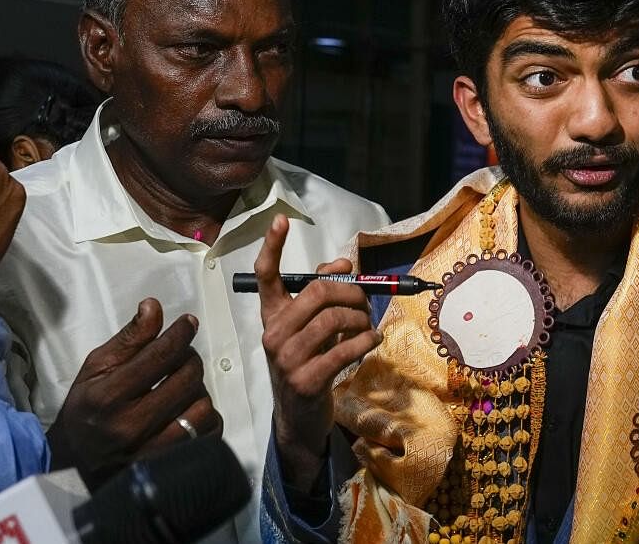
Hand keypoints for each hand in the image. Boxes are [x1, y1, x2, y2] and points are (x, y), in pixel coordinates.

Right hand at [46, 298, 222, 487]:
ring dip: (199, 390)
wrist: (76, 461)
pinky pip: (208, 434)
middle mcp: (131, 425)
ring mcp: (152, 450)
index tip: (188, 323)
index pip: (160, 356)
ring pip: (202, 407)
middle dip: (189, 359)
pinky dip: (207, 418)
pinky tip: (189, 410)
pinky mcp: (169, 465)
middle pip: (187, 378)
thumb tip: (153, 307)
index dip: (180, 333)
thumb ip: (128, 339)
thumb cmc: (87, 408)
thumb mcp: (96, 368)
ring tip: (183, 387)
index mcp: (108, 396)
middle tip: (180, 358)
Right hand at [256, 213, 380, 487]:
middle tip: (366, 301)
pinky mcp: (305, 381)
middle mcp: (273, 334)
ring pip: (333, 318)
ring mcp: (286, 359)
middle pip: (316, 292)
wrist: (299, 419)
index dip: (272, 246)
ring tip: (369, 326)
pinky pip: (345, 349)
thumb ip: (325, 295)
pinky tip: (373, 342)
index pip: (265, 276)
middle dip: (351, 291)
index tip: (280, 219)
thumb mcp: (313, 329)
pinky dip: (367, 341)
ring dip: (362, 318)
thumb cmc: (310, 364)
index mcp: (273, 316)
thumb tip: (343, 263)